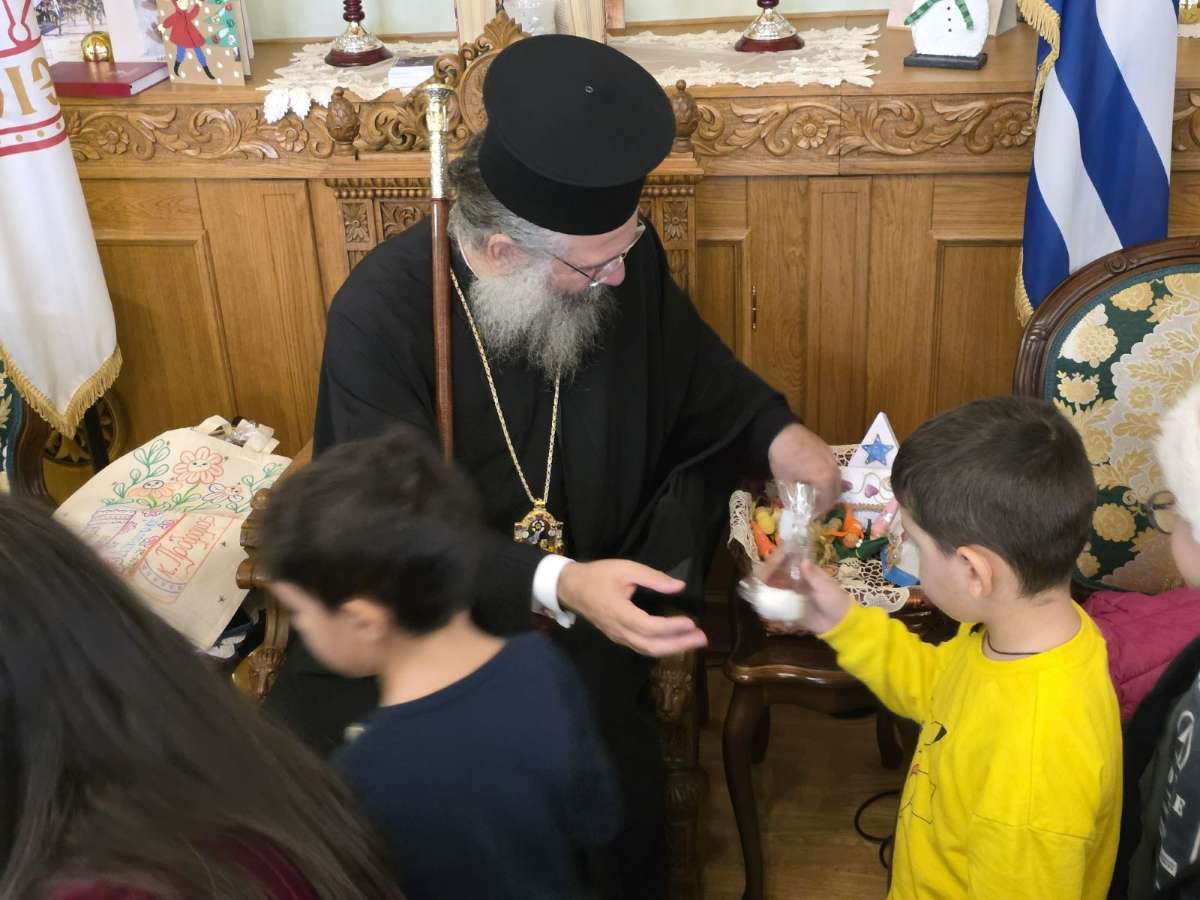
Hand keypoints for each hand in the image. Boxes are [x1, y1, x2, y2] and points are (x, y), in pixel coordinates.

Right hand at [557, 560, 707, 656]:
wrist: (570, 588)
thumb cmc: (598, 575)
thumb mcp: (625, 568)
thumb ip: (652, 578)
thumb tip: (679, 586)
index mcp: (619, 612)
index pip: (649, 627)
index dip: (671, 627)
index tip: (691, 621)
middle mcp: (619, 630)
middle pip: (651, 646)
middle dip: (678, 645)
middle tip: (702, 638)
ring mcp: (617, 636)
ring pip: (647, 650)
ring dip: (672, 648)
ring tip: (693, 642)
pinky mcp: (618, 637)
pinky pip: (641, 647)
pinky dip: (660, 647)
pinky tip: (674, 641)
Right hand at [760, 554, 851, 633]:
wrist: (839, 624)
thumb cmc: (836, 600)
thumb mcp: (826, 587)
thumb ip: (813, 575)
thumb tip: (803, 560)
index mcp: (806, 572)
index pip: (789, 560)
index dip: (778, 558)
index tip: (771, 560)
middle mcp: (796, 581)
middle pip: (777, 573)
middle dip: (767, 573)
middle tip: (758, 576)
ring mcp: (792, 594)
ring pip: (774, 587)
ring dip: (765, 586)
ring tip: (755, 587)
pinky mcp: (790, 608)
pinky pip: (776, 603)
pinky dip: (768, 602)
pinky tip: (759, 602)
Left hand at [767, 423, 840, 512]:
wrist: (780, 433)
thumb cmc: (783, 460)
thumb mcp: (786, 483)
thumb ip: (794, 498)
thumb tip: (796, 508)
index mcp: (825, 479)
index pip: (828, 501)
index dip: (820, 511)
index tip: (812, 515)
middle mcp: (833, 469)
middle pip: (836, 490)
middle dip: (827, 501)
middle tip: (816, 506)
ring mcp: (832, 457)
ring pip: (836, 478)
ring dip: (829, 488)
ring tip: (816, 492)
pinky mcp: (827, 449)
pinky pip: (832, 467)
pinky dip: (827, 476)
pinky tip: (815, 477)